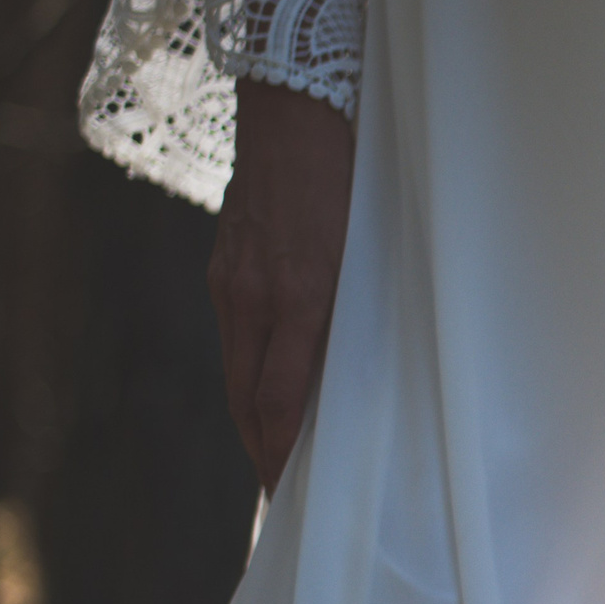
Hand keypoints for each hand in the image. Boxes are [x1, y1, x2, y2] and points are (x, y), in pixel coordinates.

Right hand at [209, 78, 355, 492]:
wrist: (298, 107)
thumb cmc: (360, 177)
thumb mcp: (380, 248)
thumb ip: (372, 309)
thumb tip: (377, 372)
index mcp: (301, 295)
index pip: (281, 400)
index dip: (284, 451)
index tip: (292, 488)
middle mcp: (256, 294)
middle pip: (248, 399)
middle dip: (264, 451)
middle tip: (283, 496)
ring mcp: (233, 281)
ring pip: (238, 372)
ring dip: (255, 420)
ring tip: (277, 459)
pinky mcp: (224, 268)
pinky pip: (235, 338)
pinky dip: (251, 376)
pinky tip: (269, 394)